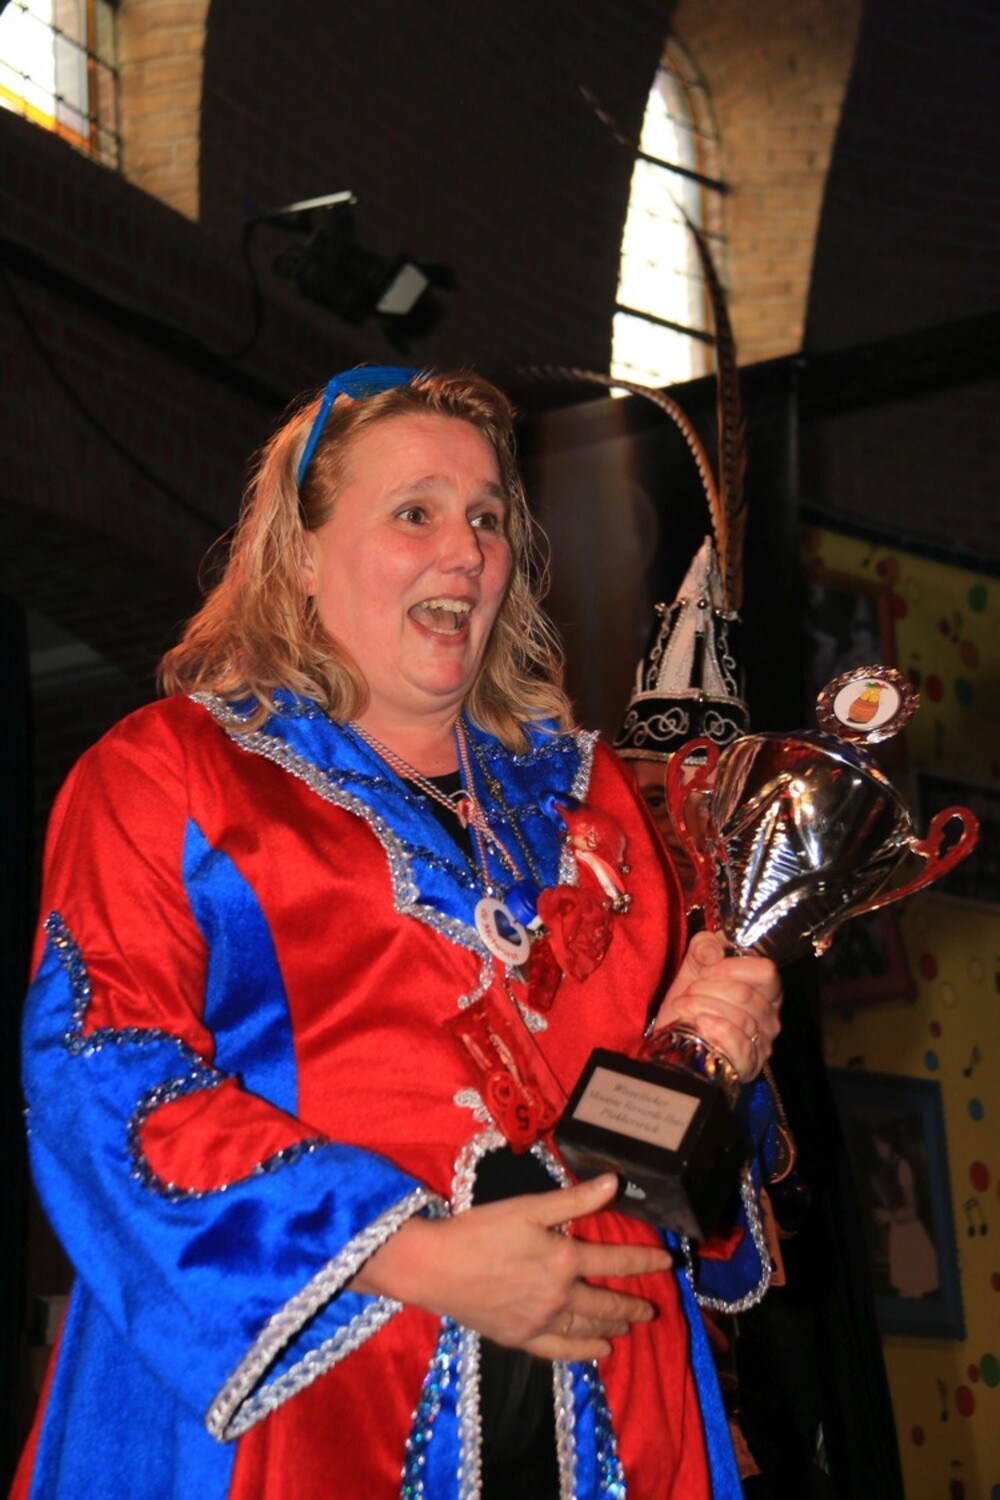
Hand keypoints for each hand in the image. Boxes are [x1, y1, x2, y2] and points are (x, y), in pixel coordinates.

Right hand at [349, 1173, 671, 1360]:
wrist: (435, 1267)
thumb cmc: (481, 1229)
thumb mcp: (530, 1206)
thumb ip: (574, 1199)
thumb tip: (614, 1183)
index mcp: (564, 1259)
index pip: (615, 1260)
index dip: (644, 1261)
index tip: (666, 1264)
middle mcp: (559, 1295)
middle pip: (605, 1302)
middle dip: (632, 1304)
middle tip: (652, 1310)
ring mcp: (540, 1322)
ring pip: (587, 1328)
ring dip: (612, 1326)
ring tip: (629, 1327)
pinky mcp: (520, 1339)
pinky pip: (560, 1351)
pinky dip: (583, 1352)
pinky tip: (597, 1351)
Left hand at [651, 930, 781, 1080]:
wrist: (675, 1035)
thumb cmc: (692, 997)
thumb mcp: (695, 963)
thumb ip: (704, 946)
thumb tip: (712, 953)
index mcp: (766, 988)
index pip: (766, 972)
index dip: (733, 967)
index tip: (705, 969)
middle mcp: (771, 1015)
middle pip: (745, 995)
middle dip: (708, 988)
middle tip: (688, 991)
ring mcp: (763, 1042)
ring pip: (739, 1018)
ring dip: (702, 1008)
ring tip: (683, 1006)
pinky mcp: (750, 1064)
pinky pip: (739, 1045)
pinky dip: (715, 1030)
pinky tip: (697, 1024)